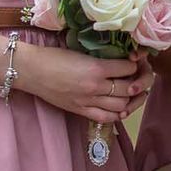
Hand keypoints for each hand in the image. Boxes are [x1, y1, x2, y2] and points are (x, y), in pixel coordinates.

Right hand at [15, 44, 151, 124]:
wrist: (31, 70)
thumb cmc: (54, 56)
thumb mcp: (82, 52)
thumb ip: (101, 59)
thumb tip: (121, 60)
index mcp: (96, 68)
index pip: (128, 69)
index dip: (135, 64)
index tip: (134, 61)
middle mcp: (95, 87)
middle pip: (129, 89)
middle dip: (138, 83)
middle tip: (139, 77)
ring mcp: (88, 101)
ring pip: (121, 105)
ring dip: (131, 100)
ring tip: (134, 93)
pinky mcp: (80, 110)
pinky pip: (106, 117)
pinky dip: (117, 114)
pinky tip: (121, 108)